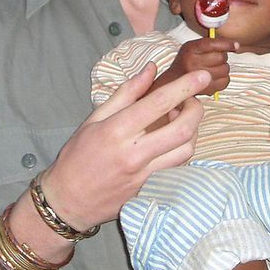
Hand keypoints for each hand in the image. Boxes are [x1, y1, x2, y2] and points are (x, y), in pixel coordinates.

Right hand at [38, 63, 208, 229]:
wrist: (67, 200)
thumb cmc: (78, 155)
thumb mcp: (95, 118)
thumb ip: (126, 93)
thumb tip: (151, 69)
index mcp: (116, 130)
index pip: (158, 103)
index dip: (185, 86)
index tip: (202, 75)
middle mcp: (133, 153)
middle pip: (182, 129)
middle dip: (196, 109)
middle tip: (191, 100)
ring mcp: (144, 174)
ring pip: (185, 150)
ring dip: (192, 130)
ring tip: (181, 120)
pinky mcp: (149, 189)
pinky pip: (177, 166)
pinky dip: (183, 149)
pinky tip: (174, 141)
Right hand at [165, 37, 237, 96]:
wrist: (173, 80)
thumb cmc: (187, 60)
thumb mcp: (193, 46)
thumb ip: (210, 42)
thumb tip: (236, 45)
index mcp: (190, 49)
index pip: (212, 44)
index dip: (226, 44)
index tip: (236, 45)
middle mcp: (193, 62)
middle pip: (221, 57)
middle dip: (222, 56)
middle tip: (216, 58)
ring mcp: (199, 78)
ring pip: (225, 69)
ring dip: (223, 67)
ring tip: (214, 68)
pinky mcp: (205, 89)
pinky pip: (225, 81)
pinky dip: (224, 78)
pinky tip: (216, 76)